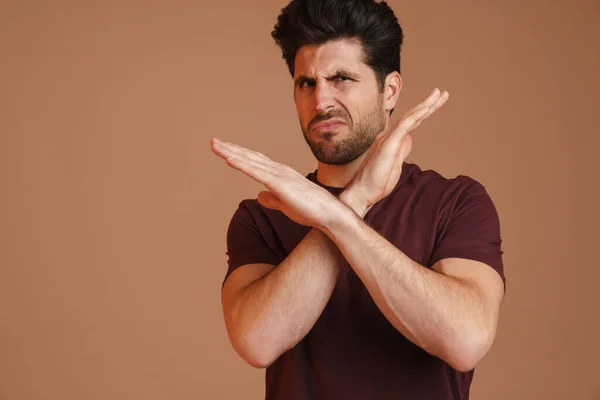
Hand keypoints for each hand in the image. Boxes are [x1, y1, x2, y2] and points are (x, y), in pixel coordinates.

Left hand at [211, 139, 339, 228]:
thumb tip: (259, 196)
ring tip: (215, 145)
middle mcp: (279, 170)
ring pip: (250, 161)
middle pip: (250, 157)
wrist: (330, 215)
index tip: (224, 150)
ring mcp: (279, 175)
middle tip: (213, 142)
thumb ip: (272, 199)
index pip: (255, 161)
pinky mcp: (280, 184)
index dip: (239, 155)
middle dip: (230, 149)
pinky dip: (241, 164)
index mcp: (280, 175)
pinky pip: (256, 172)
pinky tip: (228, 159)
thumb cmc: (311, 211)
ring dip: (231, 152)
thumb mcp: (285, 205)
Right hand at [342, 88, 448, 214]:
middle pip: (412, 116)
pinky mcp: (388, 144)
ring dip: (425, 105)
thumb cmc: (376, 182)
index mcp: (391, 140)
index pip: (411, 122)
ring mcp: (387, 138)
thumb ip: (401, 150)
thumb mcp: (395, 165)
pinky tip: (426, 108)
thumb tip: (408, 140)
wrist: (362, 192)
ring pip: (409, 117)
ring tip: (439, 94)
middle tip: (443, 93)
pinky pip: (404, 126)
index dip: (424, 112)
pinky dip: (416, 115)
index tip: (436, 104)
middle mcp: (389, 135)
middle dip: (428, 104)